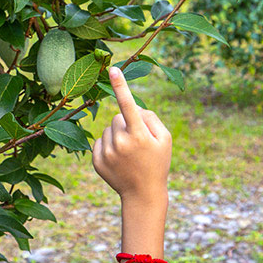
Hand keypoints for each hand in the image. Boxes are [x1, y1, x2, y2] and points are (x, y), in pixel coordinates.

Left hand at [92, 67, 171, 203]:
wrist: (142, 194)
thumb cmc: (157, 163)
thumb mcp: (165, 139)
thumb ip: (150, 117)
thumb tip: (131, 107)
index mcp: (139, 135)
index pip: (128, 104)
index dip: (121, 85)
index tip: (113, 69)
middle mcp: (121, 142)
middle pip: (118, 117)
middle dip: (127, 123)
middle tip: (138, 142)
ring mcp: (107, 153)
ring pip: (108, 128)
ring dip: (117, 135)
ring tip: (128, 153)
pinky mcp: (97, 160)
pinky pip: (100, 141)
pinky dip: (108, 145)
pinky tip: (118, 159)